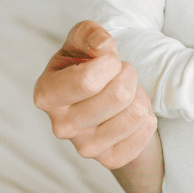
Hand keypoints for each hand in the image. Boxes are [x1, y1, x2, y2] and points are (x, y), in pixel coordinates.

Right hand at [33, 22, 157, 168]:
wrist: (101, 105)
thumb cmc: (86, 67)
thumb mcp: (81, 43)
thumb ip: (88, 33)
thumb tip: (102, 46)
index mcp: (46, 95)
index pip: (89, 80)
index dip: (111, 62)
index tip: (109, 60)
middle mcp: (61, 126)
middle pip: (119, 96)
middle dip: (128, 75)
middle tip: (122, 75)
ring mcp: (85, 148)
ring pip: (136, 112)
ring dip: (138, 95)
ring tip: (124, 94)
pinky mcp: (111, 159)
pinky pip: (147, 129)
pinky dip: (146, 115)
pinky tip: (128, 113)